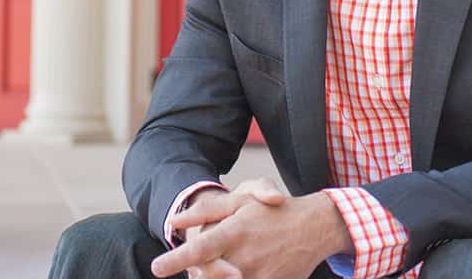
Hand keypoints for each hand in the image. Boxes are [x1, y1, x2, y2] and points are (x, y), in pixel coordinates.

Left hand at [167, 180, 286, 278]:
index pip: (199, 250)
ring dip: (214, 278)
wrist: (314, 227)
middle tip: (195, 267)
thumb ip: (206, 210)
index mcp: (235, 232)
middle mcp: (245, 257)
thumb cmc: (272, 211)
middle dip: (196, 273)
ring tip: (225, 265)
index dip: (175, 261)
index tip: (157, 269)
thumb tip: (174, 220)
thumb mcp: (241, 201)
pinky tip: (236, 272)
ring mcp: (259, 276)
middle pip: (207, 275)